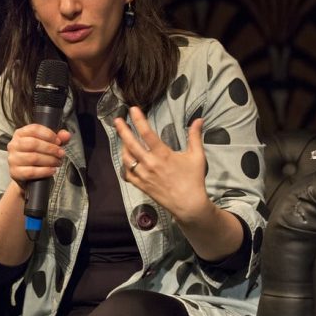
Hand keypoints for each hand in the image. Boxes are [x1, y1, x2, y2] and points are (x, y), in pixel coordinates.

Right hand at [7, 124, 70, 183]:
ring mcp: (13, 159)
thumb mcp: (48, 144)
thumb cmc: (37, 155)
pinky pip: (31, 172)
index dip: (49, 134)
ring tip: (58, 162)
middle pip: (33, 143)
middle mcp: (14, 144)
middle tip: (61, 153)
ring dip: (50, 160)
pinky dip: (45, 171)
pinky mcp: (15, 172)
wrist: (27, 176)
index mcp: (20, 133)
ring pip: (33, 158)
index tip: (58, 141)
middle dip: (51, 149)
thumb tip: (66, 135)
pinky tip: (52, 170)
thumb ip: (58, 138)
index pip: (34, 129)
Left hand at [114, 107, 210, 223]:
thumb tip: (199, 119)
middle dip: (123, 130)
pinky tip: (126, 158)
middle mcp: (150, 164)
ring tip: (122, 137)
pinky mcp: (141, 185)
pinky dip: (125, 164)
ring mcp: (144, 175)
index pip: (147, 133)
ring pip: (127, 158)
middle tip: (117, 120)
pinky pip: (128, 173)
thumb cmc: (194, 179)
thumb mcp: (197, 156)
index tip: (132, 109)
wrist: (189, 205)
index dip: (138, 120)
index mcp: (163, 155)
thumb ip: (195, 136)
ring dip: (123, 146)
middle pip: (131, 144)